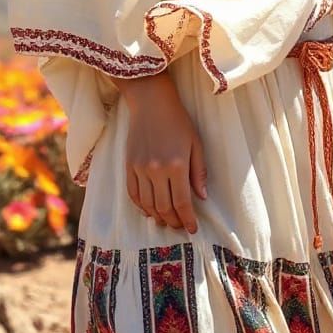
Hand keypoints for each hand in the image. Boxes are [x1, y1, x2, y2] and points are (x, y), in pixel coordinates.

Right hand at [121, 74, 207, 234]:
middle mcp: (157, 170)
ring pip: (147, 204)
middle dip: (173, 221)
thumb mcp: (196, 144)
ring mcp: (140, 169)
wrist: (151, 103)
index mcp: (177, 165)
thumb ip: (199, 172)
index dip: (188, 220)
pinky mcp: (129, 165)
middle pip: (164, 207)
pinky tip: (149, 209)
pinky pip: (133, 193)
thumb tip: (202, 197)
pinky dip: (141, 206)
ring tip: (166, 220)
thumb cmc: (178, 121)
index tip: (192, 229)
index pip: (182, 202)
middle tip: (180, 226)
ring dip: (157, 217)